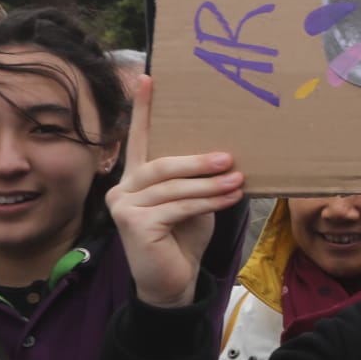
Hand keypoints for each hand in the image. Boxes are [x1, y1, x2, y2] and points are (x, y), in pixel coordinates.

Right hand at [106, 76, 242, 308]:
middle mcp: (122, 186)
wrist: (173, 281)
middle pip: (163, 164)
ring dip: (210, 184)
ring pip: (173, 187)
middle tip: (229, 158)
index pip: (140, 138)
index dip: (144, 108)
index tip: (149, 78)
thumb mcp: (194, 201)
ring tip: (238, 179)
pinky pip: (177, 207)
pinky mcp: (132, 223)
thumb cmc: (185, 237)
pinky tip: (230, 199)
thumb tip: (227, 154)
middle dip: (198, 160)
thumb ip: (197, 178)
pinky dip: (206, 202)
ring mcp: (123, 205)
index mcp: (137, 176)